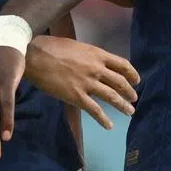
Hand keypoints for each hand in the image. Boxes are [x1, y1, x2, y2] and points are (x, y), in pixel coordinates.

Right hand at [0, 37, 139, 168]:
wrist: (34, 56)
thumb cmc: (50, 47)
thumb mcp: (75, 46)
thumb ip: (87, 55)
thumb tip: (93, 61)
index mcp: (96, 54)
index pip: (122, 64)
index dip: (132, 74)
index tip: (136, 80)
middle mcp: (96, 68)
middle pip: (120, 82)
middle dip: (129, 92)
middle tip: (134, 99)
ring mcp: (87, 83)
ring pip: (111, 97)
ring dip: (123, 106)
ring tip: (130, 112)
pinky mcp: (76, 96)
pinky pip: (95, 110)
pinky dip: (104, 119)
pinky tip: (109, 125)